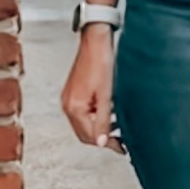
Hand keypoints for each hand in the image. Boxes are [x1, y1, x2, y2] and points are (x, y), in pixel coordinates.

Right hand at [61, 28, 119, 148]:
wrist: (96, 41)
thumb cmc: (101, 62)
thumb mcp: (107, 96)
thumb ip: (103, 121)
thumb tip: (102, 142)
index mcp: (74, 107)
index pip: (89, 136)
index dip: (107, 144)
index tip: (122, 147)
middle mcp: (68, 105)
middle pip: (84, 133)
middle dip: (102, 139)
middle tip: (121, 142)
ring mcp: (69, 99)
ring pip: (84, 124)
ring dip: (99, 129)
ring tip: (117, 129)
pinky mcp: (73, 93)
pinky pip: (83, 114)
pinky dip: (95, 118)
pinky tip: (108, 116)